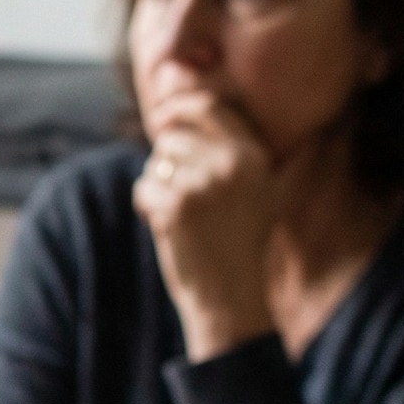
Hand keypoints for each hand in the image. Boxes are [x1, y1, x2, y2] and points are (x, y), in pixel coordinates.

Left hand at [132, 91, 281, 359]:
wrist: (230, 297)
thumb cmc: (240, 244)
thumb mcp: (260, 192)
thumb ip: (240, 151)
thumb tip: (218, 108)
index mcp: (253, 155)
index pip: (208, 106)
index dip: (179, 107)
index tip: (163, 117)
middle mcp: (231, 164)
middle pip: (173, 135)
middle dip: (167, 161)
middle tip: (183, 195)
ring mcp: (203, 184)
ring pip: (156, 162)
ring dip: (158, 186)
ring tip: (183, 216)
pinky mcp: (176, 207)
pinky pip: (143, 188)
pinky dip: (147, 208)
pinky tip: (169, 228)